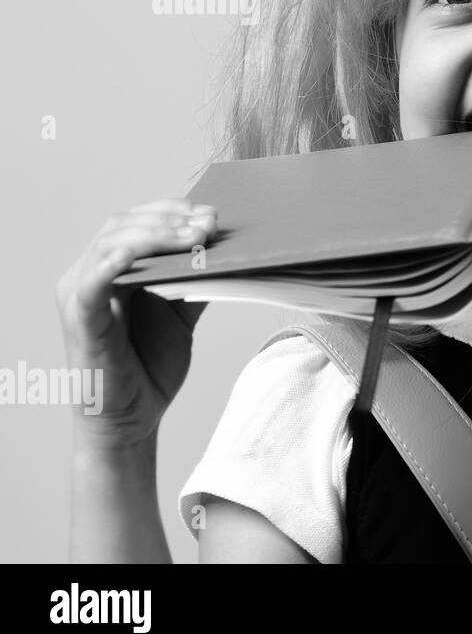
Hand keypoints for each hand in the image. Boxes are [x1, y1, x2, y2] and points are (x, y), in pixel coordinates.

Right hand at [56, 198, 216, 449]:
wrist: (132, 421)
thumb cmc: (149, 366)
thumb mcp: (182, 314)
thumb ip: (197, 281)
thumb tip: (229, 250)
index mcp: (112, 269)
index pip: (136, 221)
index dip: (173, 212)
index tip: (212, 214)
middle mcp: (89, 274)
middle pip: (123, 224)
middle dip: (170, 220)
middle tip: (209, 224)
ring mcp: (80, 296)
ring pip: (110, 244)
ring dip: (156, 235)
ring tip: (194, 237)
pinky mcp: (80, 320)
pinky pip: (92, 284)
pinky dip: (113, 263)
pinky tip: (137, 254)